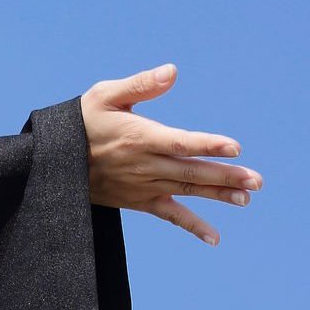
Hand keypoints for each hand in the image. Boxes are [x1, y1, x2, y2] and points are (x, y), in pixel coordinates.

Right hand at [81, 64, 261, 245]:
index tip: (235, 147)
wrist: (51, 162)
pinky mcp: (138, 200)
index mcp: (138, 137)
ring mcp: (142, 185)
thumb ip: (140, 85)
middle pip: (190, 171)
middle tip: (257, 181)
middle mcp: (143, 164)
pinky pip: (168, 215)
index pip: (179, 142)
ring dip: (217, 195)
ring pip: (186, 191)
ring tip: (247, 198)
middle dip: (225, 176)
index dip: (208, 144)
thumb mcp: (104, 96)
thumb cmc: (81, 122)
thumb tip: (173, 72)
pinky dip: (191, 226)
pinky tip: (215, 238)